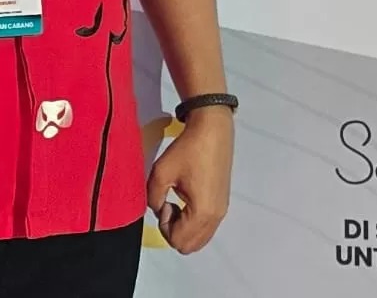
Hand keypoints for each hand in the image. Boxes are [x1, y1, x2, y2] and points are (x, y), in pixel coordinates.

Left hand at [147, 108, 233, 254]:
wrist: (212, 130)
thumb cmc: (187, 150)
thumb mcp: (161, 173)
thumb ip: (153, 199)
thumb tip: (158, 209)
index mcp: (202, 212)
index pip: (178, 241)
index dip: (164, 225)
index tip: (164, 202)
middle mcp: (216, 217)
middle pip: (190, 246)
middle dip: (173, 231)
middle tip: (168, 205)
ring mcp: (222, 211)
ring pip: (199, 239)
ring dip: (183, 227)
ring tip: (176, 202)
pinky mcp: (223, 203)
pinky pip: (206, 227)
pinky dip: (193, 222)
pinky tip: (186, 198)